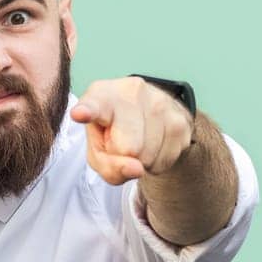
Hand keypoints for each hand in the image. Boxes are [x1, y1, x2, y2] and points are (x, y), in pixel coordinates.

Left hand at [69, 76, 195, 185]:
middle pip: (128, 148)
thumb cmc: (113, 133)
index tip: (80, 113)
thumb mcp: (99, 151)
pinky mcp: (181, 119)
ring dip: (142, 160)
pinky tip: (153, 144)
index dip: (88, 110)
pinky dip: (157, 161)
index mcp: (102, 95)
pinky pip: (165, 160)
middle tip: (121, 142)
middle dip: (124, 156)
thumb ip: (107, 165)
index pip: (95, 105)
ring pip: (148, 157)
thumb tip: (137, 169)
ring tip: (138, 142)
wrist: (149, 116)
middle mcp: (132, 91)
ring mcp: (161, 102)